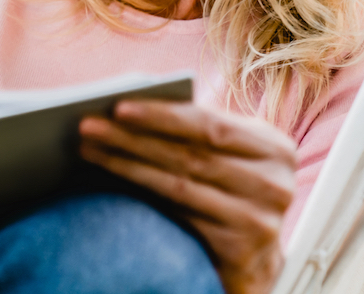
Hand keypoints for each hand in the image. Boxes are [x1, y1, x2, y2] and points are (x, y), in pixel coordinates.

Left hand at [79, 100, 296, 293]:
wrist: (256, 259)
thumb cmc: (231, 191)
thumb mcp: (229, 155)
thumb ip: (200, 130)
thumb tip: (131, 103)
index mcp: (275, 147)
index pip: (209, 124)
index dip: (161, 115)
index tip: (117, 106)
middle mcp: (275, 183)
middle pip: (189, 154)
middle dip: (133, 137)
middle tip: (88, 126)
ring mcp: (262, 220)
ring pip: (179, 185)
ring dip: (127, 165)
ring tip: (89, 151)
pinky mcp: (242, 250)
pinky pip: (180, 216)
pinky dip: (142, 196)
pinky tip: (112, 183)